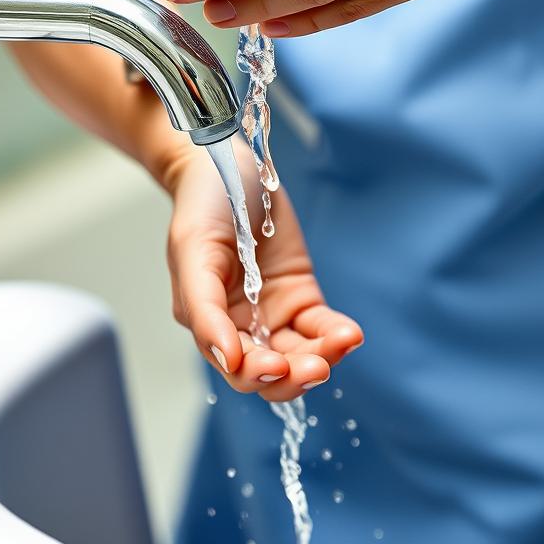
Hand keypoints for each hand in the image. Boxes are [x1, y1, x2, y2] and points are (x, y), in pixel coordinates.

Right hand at [163, 140, 362, 398]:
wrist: (228, 166)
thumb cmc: (202, 206)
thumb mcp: (193, 253)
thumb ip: (204, 310)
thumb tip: (227, 359)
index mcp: (209, 323)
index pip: (235, 367)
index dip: (256, 374)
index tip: (276, 365)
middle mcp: (242, 327)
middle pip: (272, 374)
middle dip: (294, 377)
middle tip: (316, 367)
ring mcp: (274, 315)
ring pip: (302, 356)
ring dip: (323, 357)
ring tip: (342, 342)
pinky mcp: (302, 299)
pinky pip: (322, 327)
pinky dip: (337, 334)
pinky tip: (350, 333)